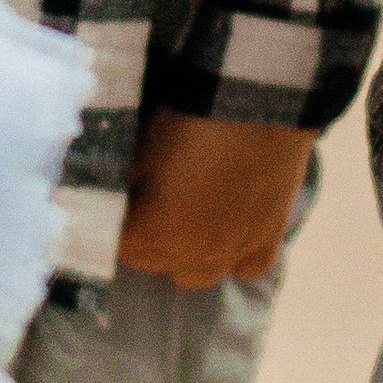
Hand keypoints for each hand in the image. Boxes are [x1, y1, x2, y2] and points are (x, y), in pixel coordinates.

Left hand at [116, 110, 313, 286]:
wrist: (258, 107)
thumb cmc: (192, 123)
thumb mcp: (143, 148)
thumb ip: (128, 183)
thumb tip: (121, 196)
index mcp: (153, 234)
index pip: (117, 246)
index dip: (113, 224)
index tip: (117, 205)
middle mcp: (191, 256)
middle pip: (151, 262)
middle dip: (141, 239)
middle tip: (144, 207)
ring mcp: (233, 254)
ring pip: (194, 275)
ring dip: (182, 255)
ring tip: (183, 223)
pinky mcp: (268, 242)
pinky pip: (244, 268)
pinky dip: (232, 256)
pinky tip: (228, 233)